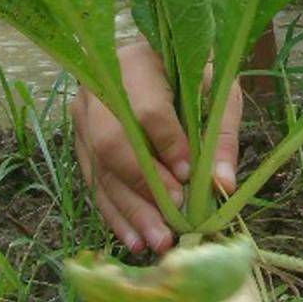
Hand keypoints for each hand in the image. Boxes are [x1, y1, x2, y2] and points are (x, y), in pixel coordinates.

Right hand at [68, 40, 240, 254]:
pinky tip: (134, 239)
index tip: (187, 176)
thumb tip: (222, 184)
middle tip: (170, 221)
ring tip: (155, 242)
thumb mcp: (218, 90)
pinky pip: (94, 182)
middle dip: (142, 187)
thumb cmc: (193, 73)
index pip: (147, 110)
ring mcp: (83, 116)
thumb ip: (222, 133)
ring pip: (100, 169)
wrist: (160, 60)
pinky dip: (115, 214)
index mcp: (137, 63)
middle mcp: (100, 88)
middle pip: (112, 142)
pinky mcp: (80, 141)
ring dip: (128, 210)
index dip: (167, 145)